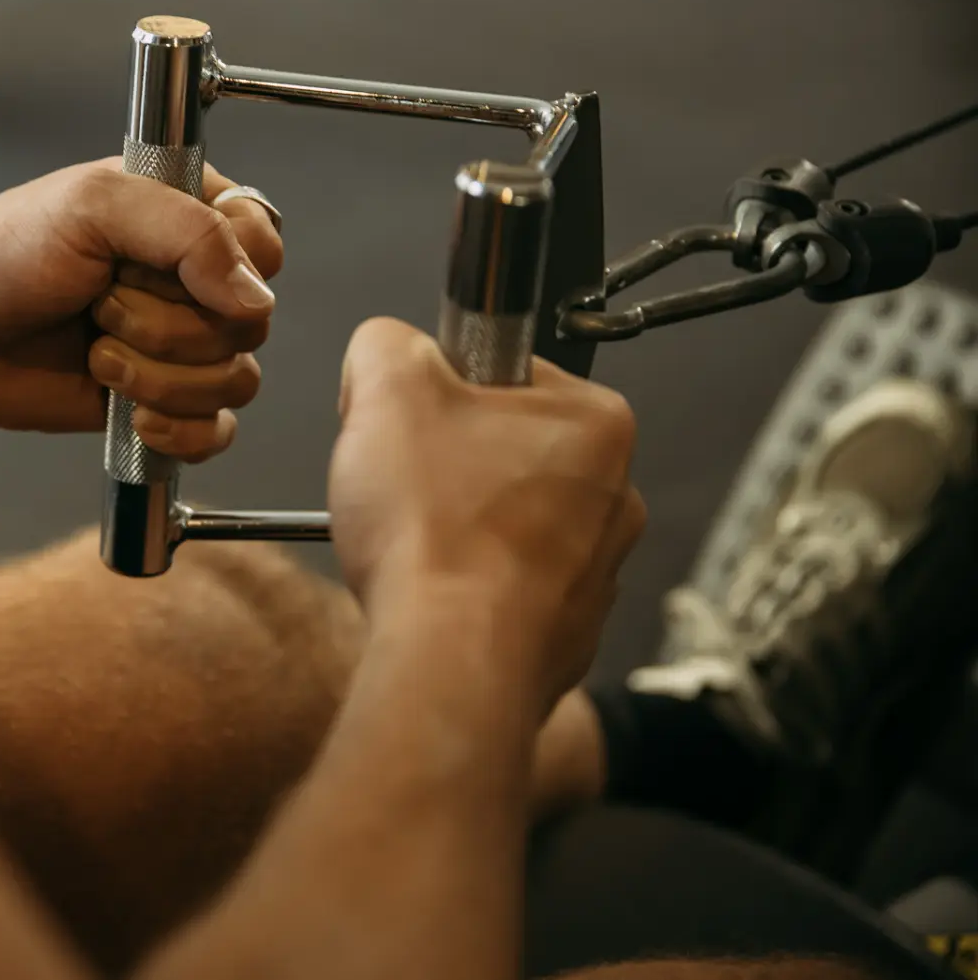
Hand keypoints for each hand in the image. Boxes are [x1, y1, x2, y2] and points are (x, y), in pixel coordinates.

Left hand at [0, 160, 283, 456]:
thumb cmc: (3, 251)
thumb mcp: (92, 206)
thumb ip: (186, 233)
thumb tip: (256, 300)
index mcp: (188, 215)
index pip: (264, 244)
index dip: (226, 268)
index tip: (154, 267)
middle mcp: (195, 281)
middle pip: (250, 324)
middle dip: (168, 327)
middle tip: (99, 307)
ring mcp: (181, 346)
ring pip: (236, 381)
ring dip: (161, 378)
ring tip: (96, 355)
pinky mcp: (161, 403)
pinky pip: (216, 432)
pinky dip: (178, 430)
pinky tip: (129, 414)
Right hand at [326, 318, 644, 706]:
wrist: (451, 661)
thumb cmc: (433, 528)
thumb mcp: (387, 389)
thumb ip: (385, 343)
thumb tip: (386, 350)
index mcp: (596, 419)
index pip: (497, 374)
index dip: (431, 394)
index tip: (402, 429)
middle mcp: (618, 493)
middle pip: (500, 447)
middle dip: (443, 462)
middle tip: (399, 488)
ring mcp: (598, 570)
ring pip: (502, 520)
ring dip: (455, 526)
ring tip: (412, 548)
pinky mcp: (569, 630)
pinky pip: (504, 586)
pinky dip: (466, 585)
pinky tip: (433, 592)